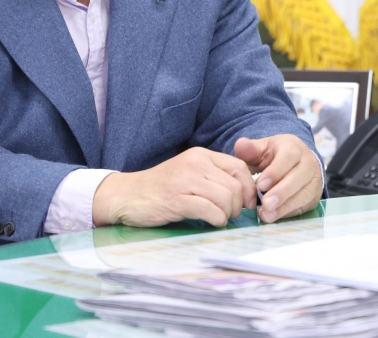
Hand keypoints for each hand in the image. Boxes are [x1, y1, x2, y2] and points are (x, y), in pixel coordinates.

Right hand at [92, 147, 257, 228]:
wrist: (127, 194)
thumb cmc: (161, 188)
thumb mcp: (189, 173)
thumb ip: (213, 176)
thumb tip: (245, 192)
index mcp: (200, 155)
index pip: (239, 167)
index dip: (249, 188)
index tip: (247, 203)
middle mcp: (195, 163)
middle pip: (235, 186)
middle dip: (239, 206)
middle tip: (229, 214)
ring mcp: (185, 180)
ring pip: (226, 198)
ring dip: (228, 214)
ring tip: (218, 218)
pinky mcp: (177, 199)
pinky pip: (210, 211)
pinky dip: (216, 220)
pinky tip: (209, 221)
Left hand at [234, 134, 322, 222]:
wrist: (295, 162)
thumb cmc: (274, 155)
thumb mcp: (262, 148)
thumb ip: (250, 149)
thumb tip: (240, 145)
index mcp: (294, 147)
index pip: (288, 157)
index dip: (275, 172)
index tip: (260, 185)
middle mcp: (308, 163)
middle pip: (298, 178)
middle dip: (281, 192)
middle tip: (265, 204)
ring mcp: (314, 181)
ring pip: (304, 194)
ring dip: (285, 207)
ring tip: (267, 215)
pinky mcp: (314, 197)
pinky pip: (304, 206)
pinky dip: (288, 213)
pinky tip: (274, 217)